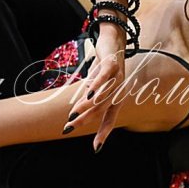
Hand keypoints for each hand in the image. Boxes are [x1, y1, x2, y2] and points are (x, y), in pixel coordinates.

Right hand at [66, 25, 126, 150]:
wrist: (113, 39)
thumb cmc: (104, 63)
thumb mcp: (95, 82)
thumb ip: (89, 95)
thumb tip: (78, 109)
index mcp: (116, 97)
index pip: (109, 119)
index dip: (103, 133)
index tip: (96, 148)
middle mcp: (119, 90)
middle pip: (102, 110)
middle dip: (85, 120)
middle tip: (69, 127)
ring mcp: (117, 78)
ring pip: (102, 97)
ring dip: (86, 107)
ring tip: (73, 114)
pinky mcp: (113, 65)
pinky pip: (103, 79)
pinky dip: (95, 88)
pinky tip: (87, 95)